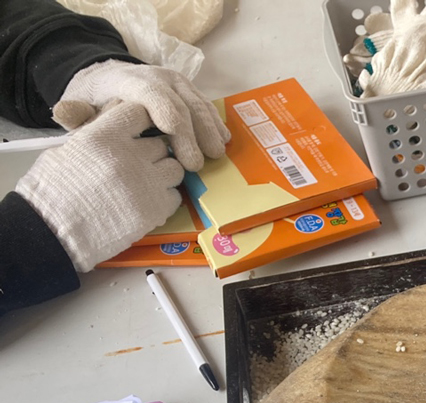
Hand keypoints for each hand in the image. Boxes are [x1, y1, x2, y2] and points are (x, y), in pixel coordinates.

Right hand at [17, 103, 183, 272]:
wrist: (52, 233)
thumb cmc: (51, 194)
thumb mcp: (67, 150)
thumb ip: (97, 134)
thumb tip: (116, 121)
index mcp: (104, 136)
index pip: (140, 112)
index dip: (141, 121)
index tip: (140, 129)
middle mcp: (130, 156)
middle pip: (161, 143)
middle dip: (152, 153)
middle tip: (138, 165)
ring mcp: (147, 183)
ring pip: (175, 168)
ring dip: (163, 174)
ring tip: (143, 185)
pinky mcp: (156, 209)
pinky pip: (175, 196)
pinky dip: (165, 198)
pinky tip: (146, 203)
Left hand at [53, 60, 229, 171]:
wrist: (109, 79)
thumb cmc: (97, 100)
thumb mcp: (81, 106)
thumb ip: (76, 114)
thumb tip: (65, 113)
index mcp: (129, 80)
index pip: (152, 96)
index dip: (168, 118)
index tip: (179, 148)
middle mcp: (157, 77)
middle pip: (181, 104)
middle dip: (192, 135)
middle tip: (197, 164)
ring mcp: (176, 82)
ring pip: (198, 104)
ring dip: (209, 131)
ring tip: (215, 155)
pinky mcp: (188, 90)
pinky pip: (205, 105)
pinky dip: (214, 124)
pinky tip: (222, 141)